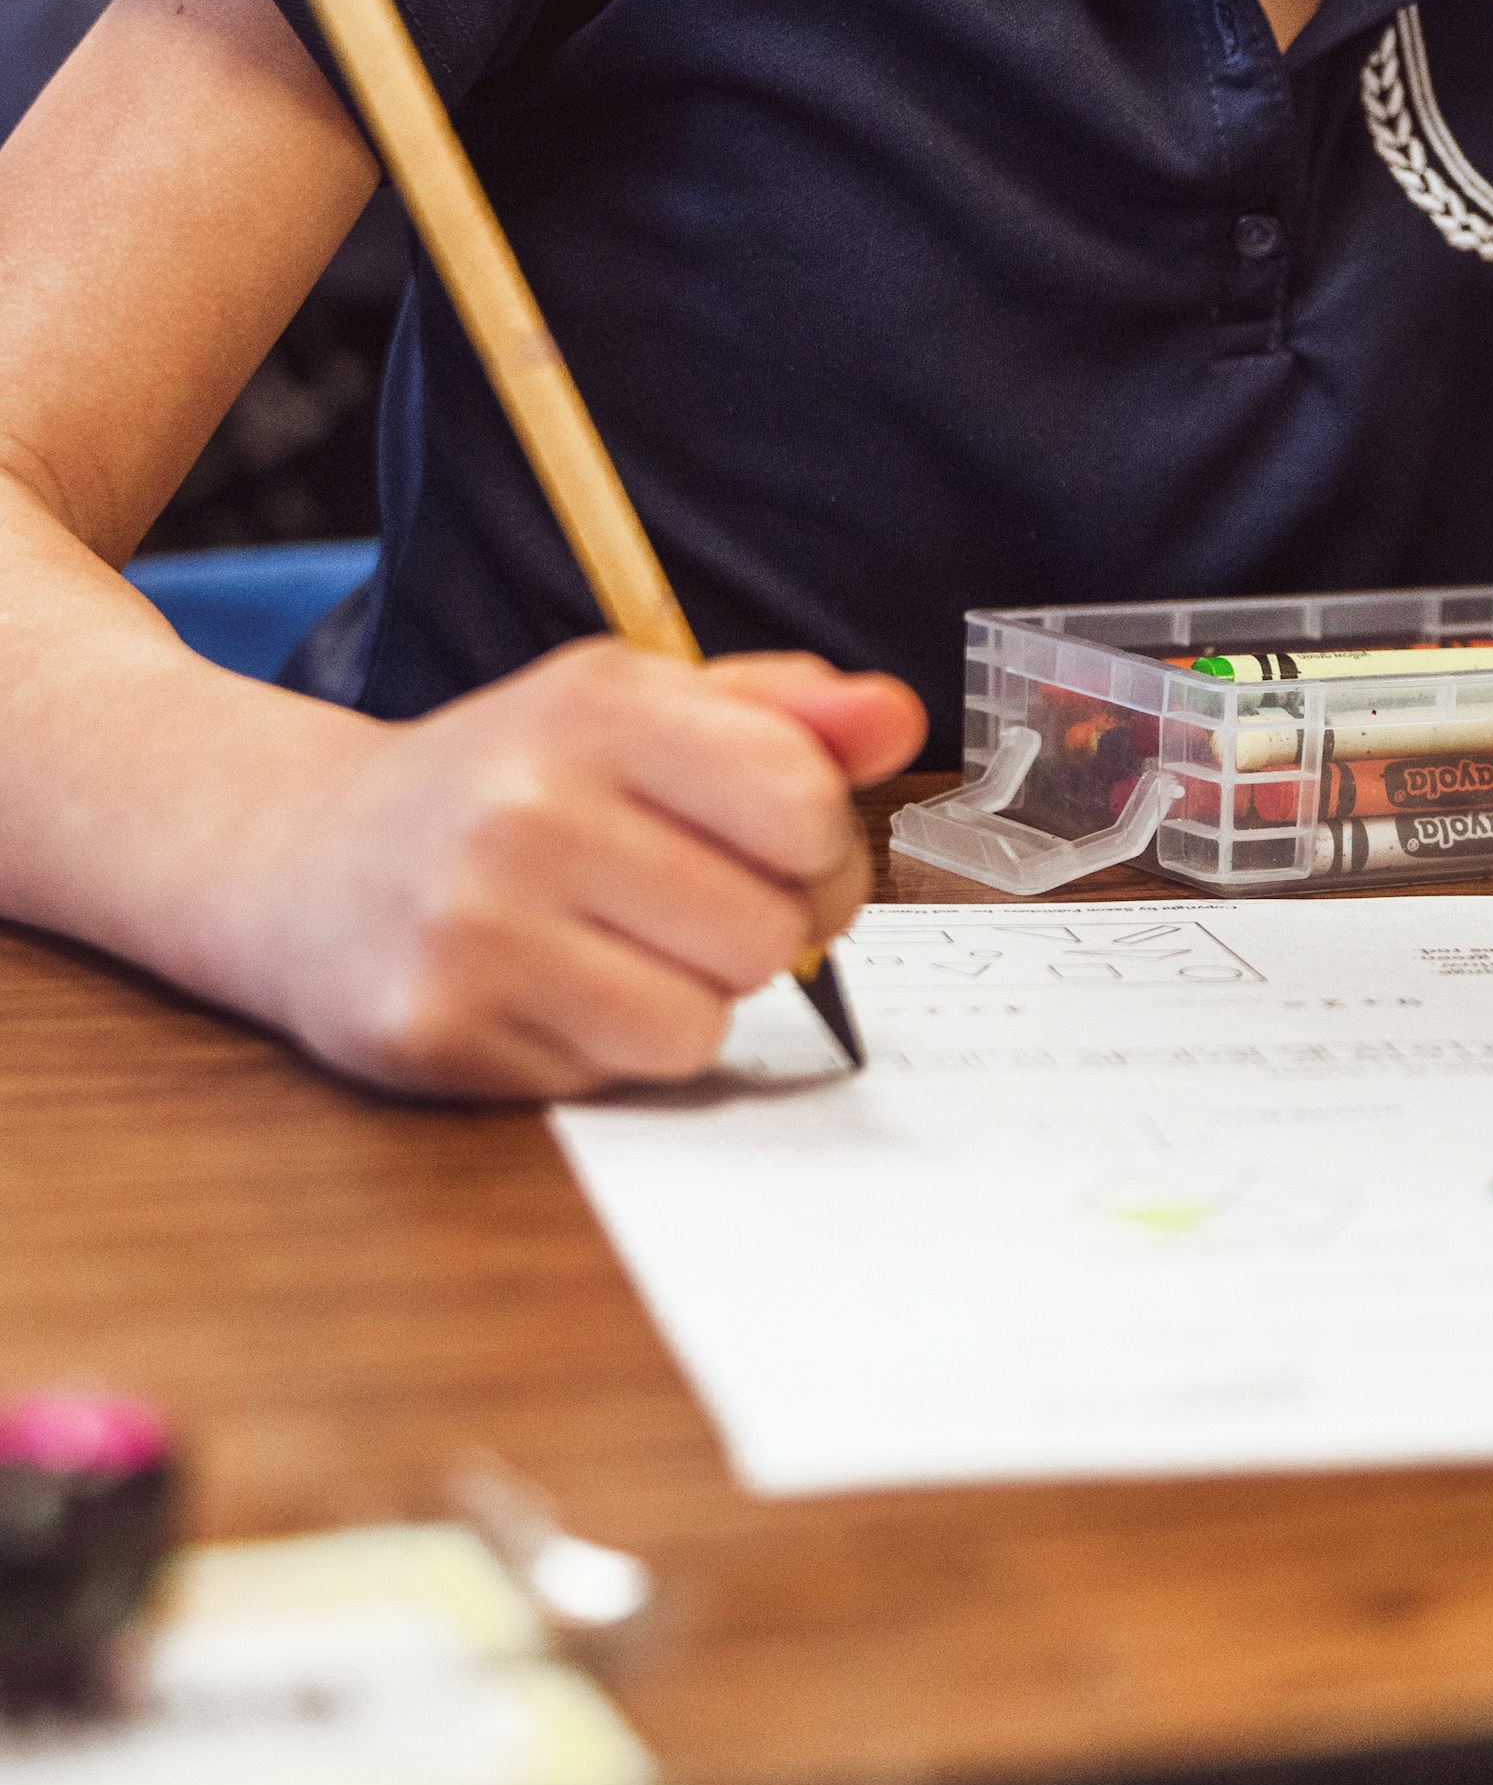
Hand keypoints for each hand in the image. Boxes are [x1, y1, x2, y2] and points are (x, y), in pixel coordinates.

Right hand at [237, 642, 923, 1098]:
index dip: (820, 844)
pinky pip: (617, 1078)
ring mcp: (472, 925)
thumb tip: (893, 718)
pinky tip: (552, 991)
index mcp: (597, 706)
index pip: (802, 803)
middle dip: (760, 930)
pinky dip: (610, 1048)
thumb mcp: (639, 707)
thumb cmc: (511, 781)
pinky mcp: (435, 1031)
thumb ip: (784, 715)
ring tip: (621, 948)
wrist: (307, 860)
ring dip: (689, 999)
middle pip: (766, 929)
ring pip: (700, 1021)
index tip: (780, 845)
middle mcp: (528, 806)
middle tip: (695, 905)